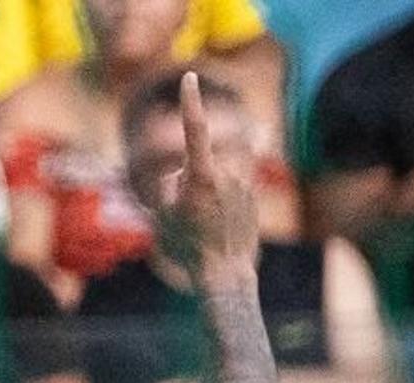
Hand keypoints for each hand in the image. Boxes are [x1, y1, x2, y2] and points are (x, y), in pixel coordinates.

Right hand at [153, 73, 262, 280]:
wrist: (226, 273)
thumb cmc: (188, 247)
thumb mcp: (162, 217)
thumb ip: (168, 186)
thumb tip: (181, 173)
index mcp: (201, 176)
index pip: (193, 130)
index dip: (190, 102)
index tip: (190, 77)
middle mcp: (226, 173)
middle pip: (194, 167)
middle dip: (184, 184)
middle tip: (184, 219)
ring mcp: (242, 182)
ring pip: (211, 178)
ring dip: (203, 195)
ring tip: (204, 227)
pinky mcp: (252, 194)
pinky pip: (228, 189)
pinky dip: (220, 203)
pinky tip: (219, 227)